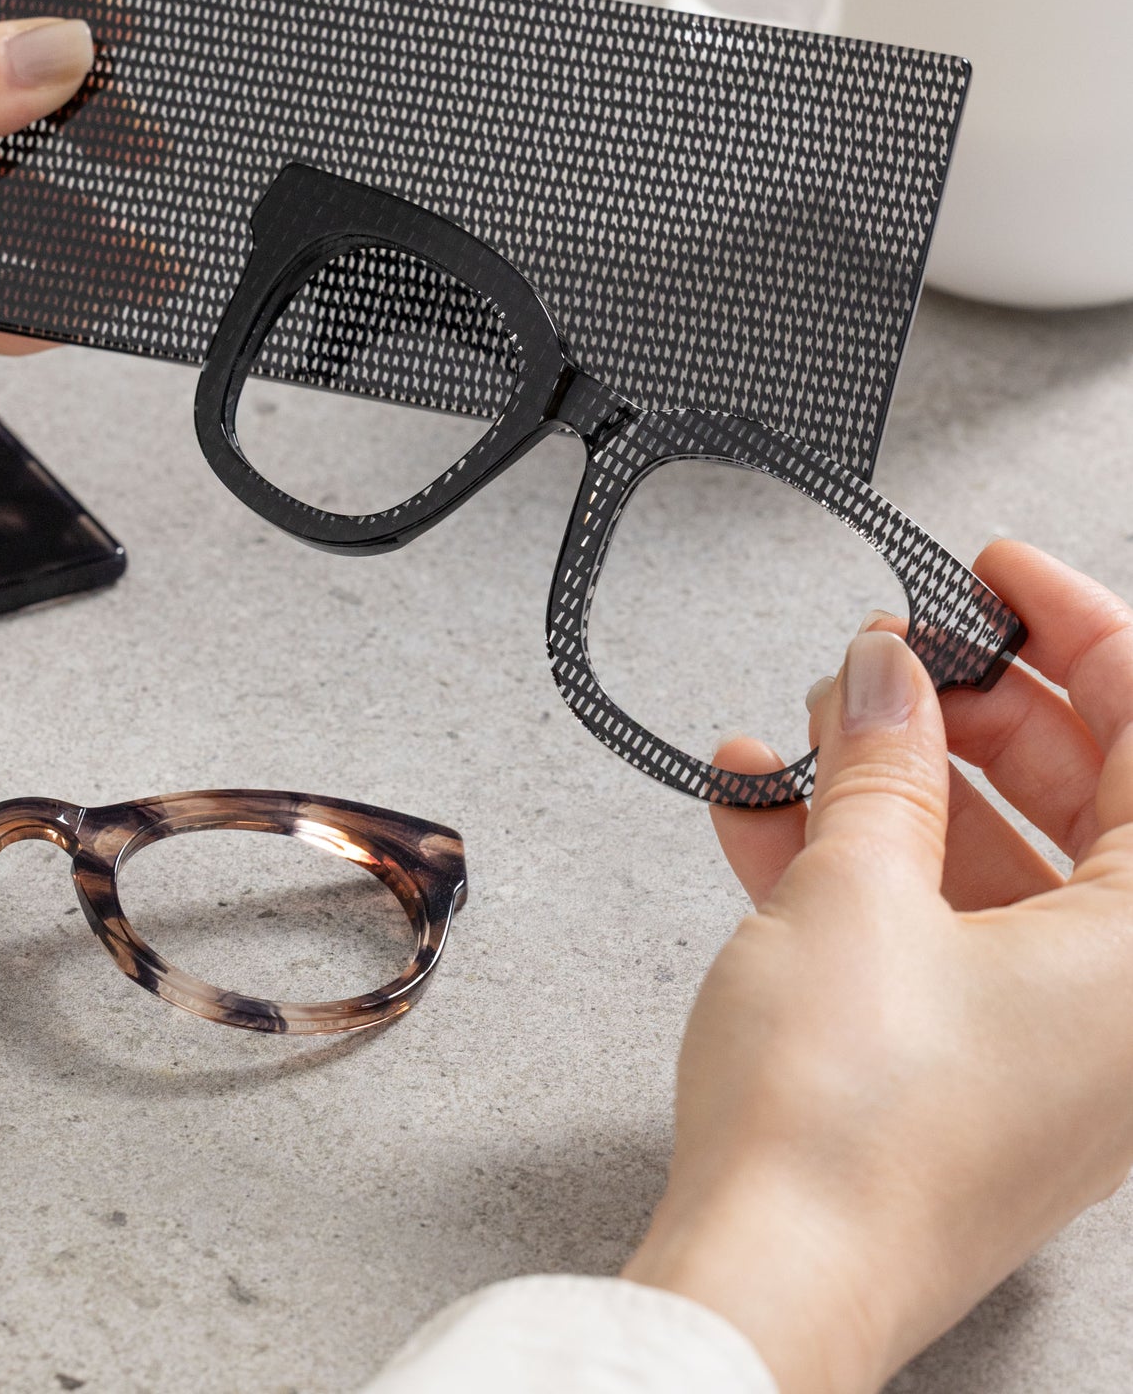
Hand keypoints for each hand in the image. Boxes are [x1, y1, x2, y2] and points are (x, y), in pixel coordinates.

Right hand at [623, 539, 1132, 1392]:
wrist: (769, 1288)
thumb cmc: (845, 1135)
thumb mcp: (855, 890)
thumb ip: (880, 761)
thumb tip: (885, 676)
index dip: (1070, 625)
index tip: (991, 574)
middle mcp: (1131, 1002)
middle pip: (1081, 791)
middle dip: (967, 706)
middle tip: (886, 656)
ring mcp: (1058, 1038)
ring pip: (1000, 858)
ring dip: (896, 780)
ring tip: (807, 725)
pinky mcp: (981, 1064)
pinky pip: (943, 926)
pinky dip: (864, 860)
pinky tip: (767, 806)